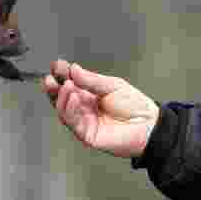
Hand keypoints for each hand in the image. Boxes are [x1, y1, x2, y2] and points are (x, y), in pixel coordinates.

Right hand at [43, 59, 158, 158]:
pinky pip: (73, 122)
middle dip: (54, 87)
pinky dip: (69, 109)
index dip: (62, 75)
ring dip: (61, 97)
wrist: (149, 124)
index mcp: (89, 95)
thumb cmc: (135, 106)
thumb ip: (91, 80)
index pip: (70, 84)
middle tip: (51, 77)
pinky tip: (71, 97)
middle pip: (62, 98)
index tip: (57, 65)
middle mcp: (84, 108)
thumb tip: (73, 69)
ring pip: (64, 110)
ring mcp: (84, 121)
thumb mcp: (112, 85)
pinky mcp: (87, 134)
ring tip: (65, 85)